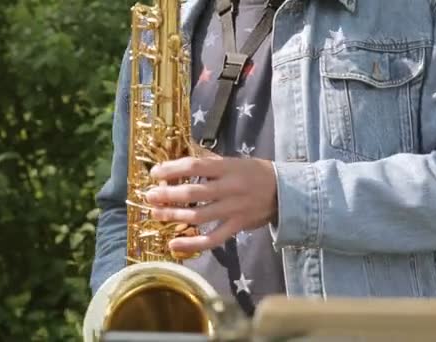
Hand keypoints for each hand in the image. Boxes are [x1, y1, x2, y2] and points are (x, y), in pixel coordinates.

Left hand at [145, 155, 277, 253]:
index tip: (155, 173)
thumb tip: (181, 157)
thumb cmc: (254, 173)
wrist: (285, 192)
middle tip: (150, 196)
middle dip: (168, 195)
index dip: (172, 169)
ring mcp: (234, 209)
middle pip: (193, 193)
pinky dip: (192, 243)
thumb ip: (209, 162)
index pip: (195, 166)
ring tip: (156, 214)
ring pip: (199, 216)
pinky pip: (213, 238)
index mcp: (228, 167)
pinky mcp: (237, 226)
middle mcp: (230, 188)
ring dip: (174, 216)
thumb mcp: (234, 161)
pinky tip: (173, 245)